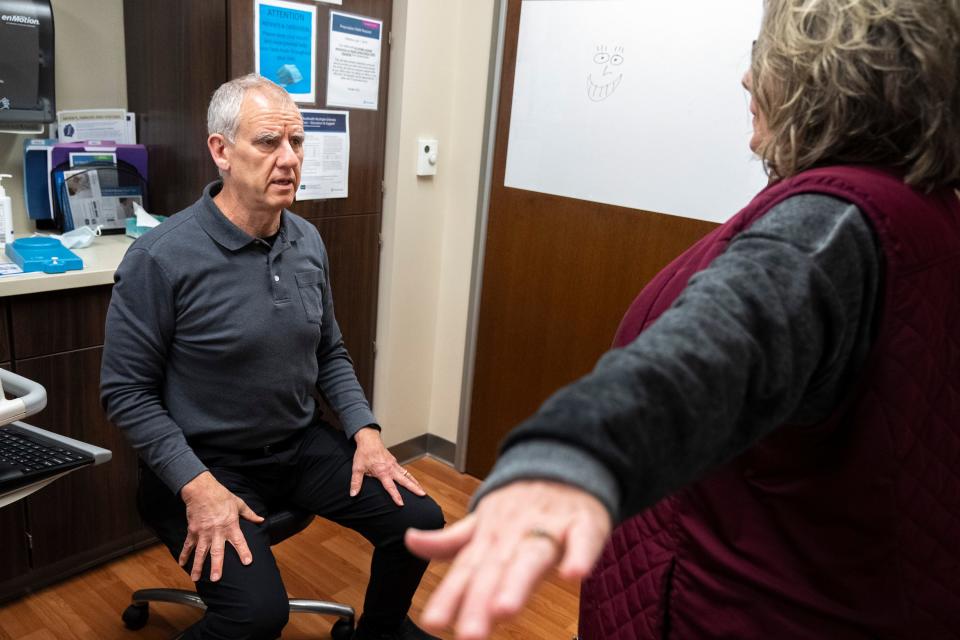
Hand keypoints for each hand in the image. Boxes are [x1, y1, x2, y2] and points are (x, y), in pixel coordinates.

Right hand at [178, 471, 264, 581]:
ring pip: (200, 552)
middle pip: (217, 551)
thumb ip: (249, 514)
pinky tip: (182, 564)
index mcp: (230, 525)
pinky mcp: (192, 531)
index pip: (239, 541)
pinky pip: (188, 545)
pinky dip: (184, 555)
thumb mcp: (238, 503)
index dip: (244, 551)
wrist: (201, 490)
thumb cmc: (221, 496)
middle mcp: (217, 531)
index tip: (247, 562)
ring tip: (196, 579)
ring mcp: (203, 532)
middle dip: (216, 566)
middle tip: (216, 579)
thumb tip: (261, 520)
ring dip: (198, 566)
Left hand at [351, 427, 426, 505]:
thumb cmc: (363, 453)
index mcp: (382, 472)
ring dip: (415, 482)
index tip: (401, 503)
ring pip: (407, 475)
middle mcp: (391, 468)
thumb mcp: (357, 468)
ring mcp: (394, 464)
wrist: (369, 439)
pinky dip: (409, 476)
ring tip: (421, 490)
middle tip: (423, 494)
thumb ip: (356, 482)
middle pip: (405, 480)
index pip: (390, 487)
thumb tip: (353, 494)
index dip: (396, 496)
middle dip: (414, 488)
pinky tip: (411, 480)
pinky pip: (404, 470)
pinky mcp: (394, 461)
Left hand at [405, 480, 611, 639]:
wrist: (567, 465)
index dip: (450, 596)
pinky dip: (579, 555)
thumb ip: (450, 541)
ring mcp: (550, 525)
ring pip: (533, 555)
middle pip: (497, 569)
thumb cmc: (523, 504)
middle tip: (469, 634)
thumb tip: (410, 542)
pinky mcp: (584, 522)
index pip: (466, 569)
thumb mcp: (484, 523)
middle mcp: (516, 532)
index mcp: (490, 535)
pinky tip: (573, 575)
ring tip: (505, 610)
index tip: (433, 622)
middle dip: (481, 600)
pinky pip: (583, 539)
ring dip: (519, 581)